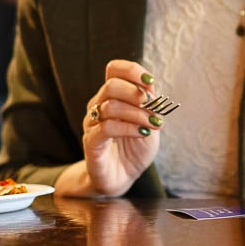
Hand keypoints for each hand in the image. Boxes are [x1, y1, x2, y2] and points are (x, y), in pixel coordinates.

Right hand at [79, 60, 163, 195]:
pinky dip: (129, 128)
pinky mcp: (91, 142)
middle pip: (111, 85)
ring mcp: (92, 123)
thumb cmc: (136, 147)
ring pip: (111, 106)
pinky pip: (107, 127)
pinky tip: (142, 133)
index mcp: (112, 95)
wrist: (123, 176)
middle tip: (152, 108)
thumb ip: (149, 103)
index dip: (132, 71)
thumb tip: (149, 85)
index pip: (114, 69)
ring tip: (153, 125)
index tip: (151, 83)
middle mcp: (98, 105)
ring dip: (138, 114)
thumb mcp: (149, 121)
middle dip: (136, 94)